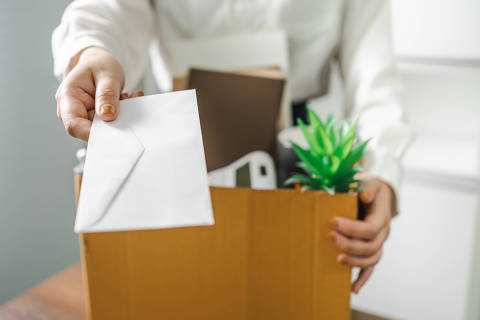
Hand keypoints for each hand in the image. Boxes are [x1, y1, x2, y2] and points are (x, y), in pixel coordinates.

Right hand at [55, 47, 141, 140]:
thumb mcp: (107, 75)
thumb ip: (107, 95)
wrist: (98, 62)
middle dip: (112, 122)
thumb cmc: (98, 65)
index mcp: (67, 97)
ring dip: (118, 116)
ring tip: (124, 97)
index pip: (74, 125)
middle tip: (125, 106)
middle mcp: (72, 109)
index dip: (91, 134)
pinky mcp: (94, 118)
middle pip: (90, 129)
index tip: (111, 135)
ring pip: (103, 127)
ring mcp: (83, 115)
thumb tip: (107, 116)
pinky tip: (125, 99)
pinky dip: (121, 113)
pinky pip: (109, 122)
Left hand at [327, 172, 393, 293]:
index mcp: (382, 216)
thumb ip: (365, 184)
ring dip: (355, 262)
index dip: (352, 228)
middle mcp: (383, 233)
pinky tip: (352, 289)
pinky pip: (370, 268)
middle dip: (349, 244)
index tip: (333, 222)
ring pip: (371, 259)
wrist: (377, 192)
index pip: (370, 228)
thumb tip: (362, 195)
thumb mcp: (368, 179)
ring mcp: (378, 243)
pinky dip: (362, 279)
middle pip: (370, 246)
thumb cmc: (370, 186)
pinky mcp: (371, 249)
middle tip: (329, 238)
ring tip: (338, 260)